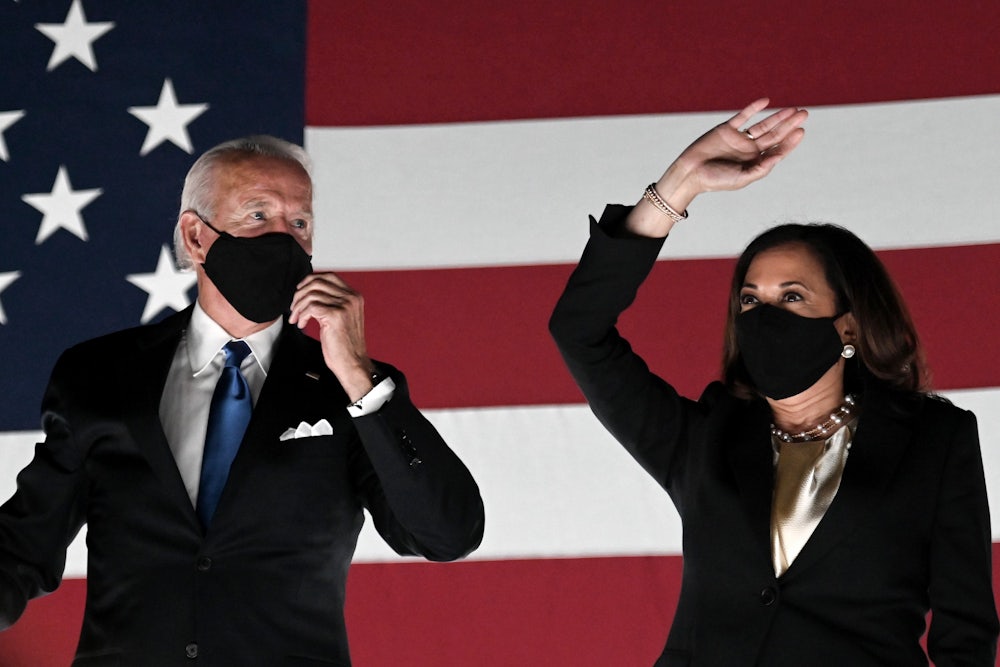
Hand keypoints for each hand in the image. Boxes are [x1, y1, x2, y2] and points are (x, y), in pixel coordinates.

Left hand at [288, 272, 374, 400]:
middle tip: (294, 306)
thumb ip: (332, 302)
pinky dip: (302, 315)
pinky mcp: (335, 316)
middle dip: (300, 293)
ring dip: (298, 306)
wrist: (352, 362)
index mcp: (354, 296)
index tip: (300, 290)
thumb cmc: (345, 344)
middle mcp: (351, 298)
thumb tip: (310, 293)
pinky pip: (310, 307)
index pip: (329, 276)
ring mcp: (344, 306)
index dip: (310, 280)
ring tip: (297, 318)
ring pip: (312, 294)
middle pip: (318, 282)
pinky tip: (303, 324)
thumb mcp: (342, 317)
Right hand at [625, 98, 806, 236]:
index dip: (791, 141)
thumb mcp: (741, 178)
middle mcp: (749, 150)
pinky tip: (765, 101)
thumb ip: (761, 168)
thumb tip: (779, 157)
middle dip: (789, 124)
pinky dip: (753, 108)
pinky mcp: (726, 129)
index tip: (801, 131)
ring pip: (763, 124)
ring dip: (777, 116)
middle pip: (774, 135)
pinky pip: (743, 116)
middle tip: (804, 114)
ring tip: (793, 109)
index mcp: (754, 163)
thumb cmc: (715, 180)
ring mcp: (739, 138)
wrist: (690, 173)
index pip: (777, 149)